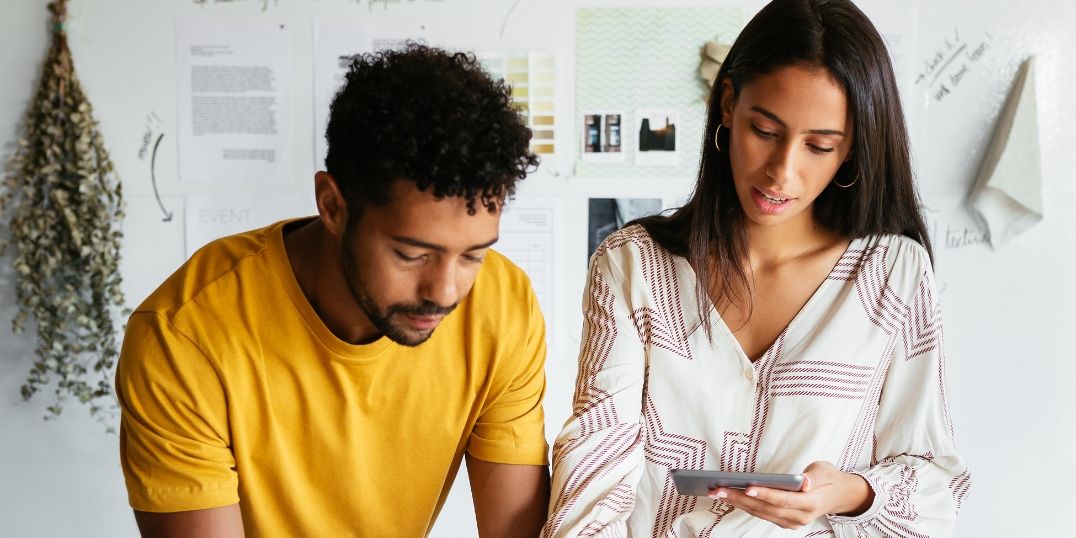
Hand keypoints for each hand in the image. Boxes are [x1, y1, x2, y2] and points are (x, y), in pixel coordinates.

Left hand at [707, 461, 873, 529]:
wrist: (839, 495)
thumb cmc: (829, 478)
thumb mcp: (825, 471)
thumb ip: (814, 477)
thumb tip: (802, 482)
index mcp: (812, 503)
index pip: (784, 500)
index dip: (765, 494)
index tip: (747, 486)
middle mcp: (801, 517)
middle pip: (766, 508)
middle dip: (741, 498)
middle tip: (719, 489)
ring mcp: (792, 522)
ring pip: (761, 513)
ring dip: (738, 503)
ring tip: (717, 492)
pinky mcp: (785, 521)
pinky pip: (762, 514)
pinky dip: (745, 505)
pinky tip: (730, 496)